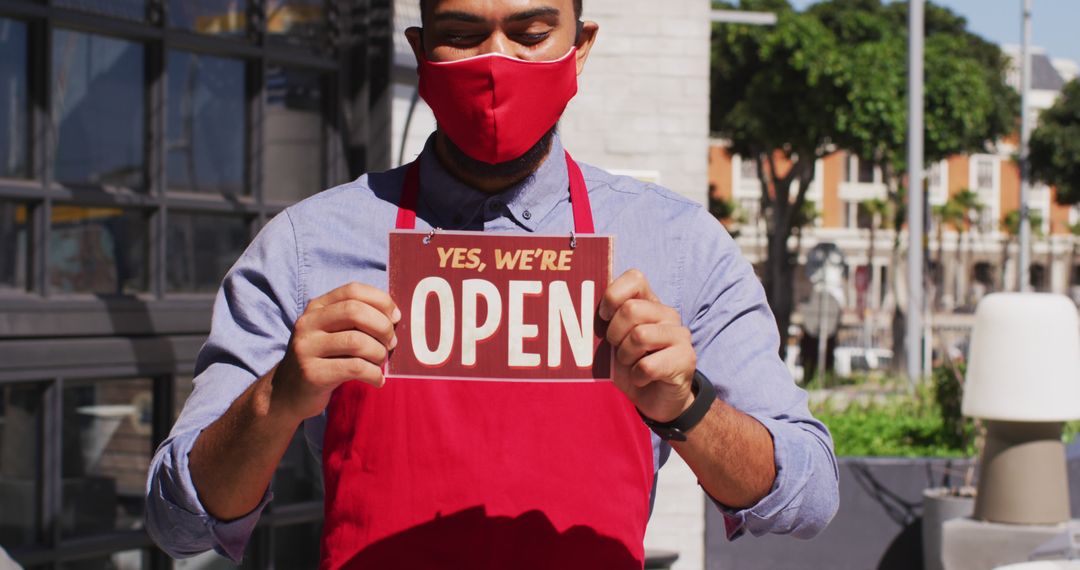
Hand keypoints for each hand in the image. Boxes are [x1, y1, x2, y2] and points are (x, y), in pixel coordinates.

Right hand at [271, 282, 399, 420]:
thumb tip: (394, 316)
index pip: (353, 290)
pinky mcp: (311, 373)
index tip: (395, 318)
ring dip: (379, 353)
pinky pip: (354, 368)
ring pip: (357, 341)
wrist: (287, 393)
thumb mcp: (333, 333)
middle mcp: (308, 323)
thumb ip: (356, 320)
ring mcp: (306, 348)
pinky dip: (374, 374)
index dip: (381, 301)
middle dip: (382, 326)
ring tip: (380, 363)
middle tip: (391, 343)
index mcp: (316, 307)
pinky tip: (377, 380)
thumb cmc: (323, 359)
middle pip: (355, 311)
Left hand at [599, 269, 696, 422]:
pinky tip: (642, 379)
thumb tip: (578, 305)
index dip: (612, 295)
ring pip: (640, 336)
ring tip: (631, 364)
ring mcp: (680, 336)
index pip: (635, 278)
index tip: (603, 317)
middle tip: (618, 349)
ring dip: (626, 357)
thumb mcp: (614, 341)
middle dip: (614, 334)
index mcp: (649, 303)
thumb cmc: (630, 366)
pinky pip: (648, 365)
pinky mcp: (686, 359)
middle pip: (631, 309)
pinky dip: (637, 377)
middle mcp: (667, 314)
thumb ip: (605, 322)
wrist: (657, 401)